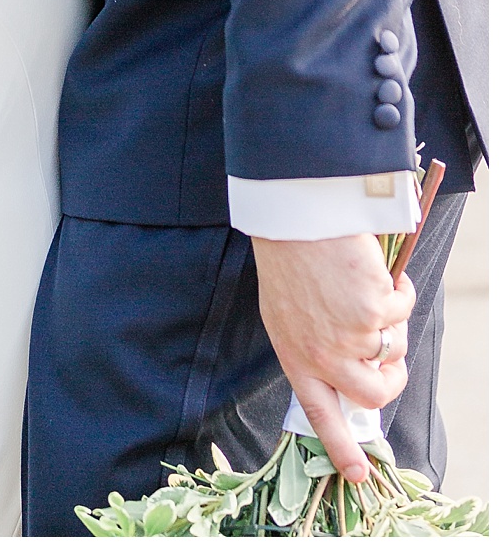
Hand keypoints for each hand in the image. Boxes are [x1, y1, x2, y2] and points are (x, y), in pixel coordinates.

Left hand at [251, 234, 416, 482]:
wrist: (295, 215)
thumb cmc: (289, 255)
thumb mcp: (288, 311)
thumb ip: (313, 344)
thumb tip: (347, 370)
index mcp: (295, 355)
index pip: (319, 414)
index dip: (340, 448)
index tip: (357, 475)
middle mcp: (322, 354)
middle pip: (374, 394)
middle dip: (393, 378)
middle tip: (393, 358)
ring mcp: (350, 337)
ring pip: (393, 348)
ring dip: (391, 322)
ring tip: (367, 288)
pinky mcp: (375, 312)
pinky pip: (402, 310)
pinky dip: (398, 289)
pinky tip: (374, 268)